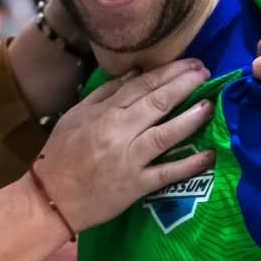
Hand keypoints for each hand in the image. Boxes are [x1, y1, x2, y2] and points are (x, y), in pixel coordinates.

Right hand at [35, 60, 213, 230]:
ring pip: (166, 133)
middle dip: (185, 85)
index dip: (169, 72)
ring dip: (191, 118)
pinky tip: (209, 155)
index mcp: (104, 112)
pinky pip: (167, 172)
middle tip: (207, 73)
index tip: (191, 63)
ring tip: (210, 105)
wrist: (50, 197)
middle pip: (158, 102)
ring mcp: (129, 158)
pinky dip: (189, 164)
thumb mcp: (76, 115)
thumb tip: (134, 72)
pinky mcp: (136, 185)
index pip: (142, 85)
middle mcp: (119, 131)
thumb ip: (105, 93)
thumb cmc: (61, 154)